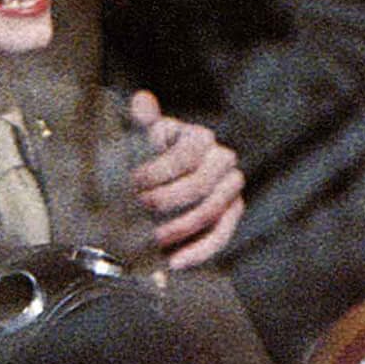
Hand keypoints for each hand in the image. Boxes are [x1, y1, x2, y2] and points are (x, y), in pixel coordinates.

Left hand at [126, 90, 244, 268]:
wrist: (162, 180)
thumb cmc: (148, 156)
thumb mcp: (141, 137)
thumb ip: (142, 121)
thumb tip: (142, 101)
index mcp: (200, 138)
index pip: (186, 155)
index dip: (159, 171)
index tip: (133, 183)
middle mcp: (223, 160)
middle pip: (200, 185)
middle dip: (167, 201)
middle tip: (140, 210)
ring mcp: (231, 188)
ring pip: (212, 212)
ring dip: (180, 228)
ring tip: (153, 239)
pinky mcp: (232, 214)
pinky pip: (221, 236)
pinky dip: (198, 252)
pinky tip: (174, 263)